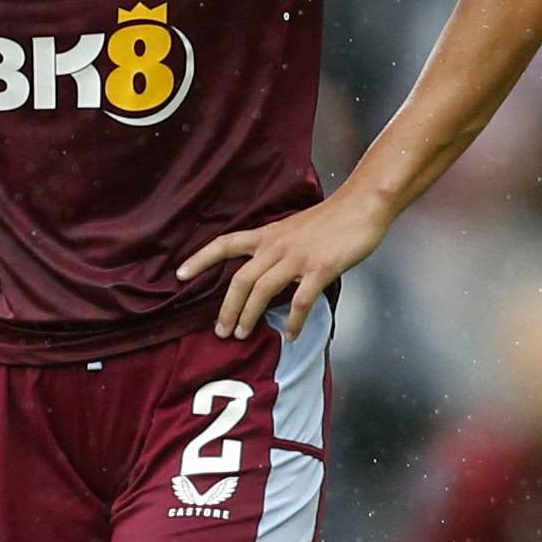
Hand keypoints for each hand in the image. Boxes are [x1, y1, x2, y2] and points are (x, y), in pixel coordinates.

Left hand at [176, 190, 391, 342]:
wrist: (361, 205)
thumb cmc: (330, 219)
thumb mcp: (293, 229)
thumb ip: (277, 248)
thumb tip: (264, 271)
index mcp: (268, 234)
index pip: (226, 244)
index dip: (201, 259)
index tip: (180, 275)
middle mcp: (277, 246)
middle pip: (241, 278)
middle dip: (226, 307)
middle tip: (221, 331)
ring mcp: (298, 258)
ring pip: (263, 290)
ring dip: (249, 316)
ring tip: (242, 334)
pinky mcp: (320, 268)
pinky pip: (301, 300)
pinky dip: (294, 321)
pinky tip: (291, 335)